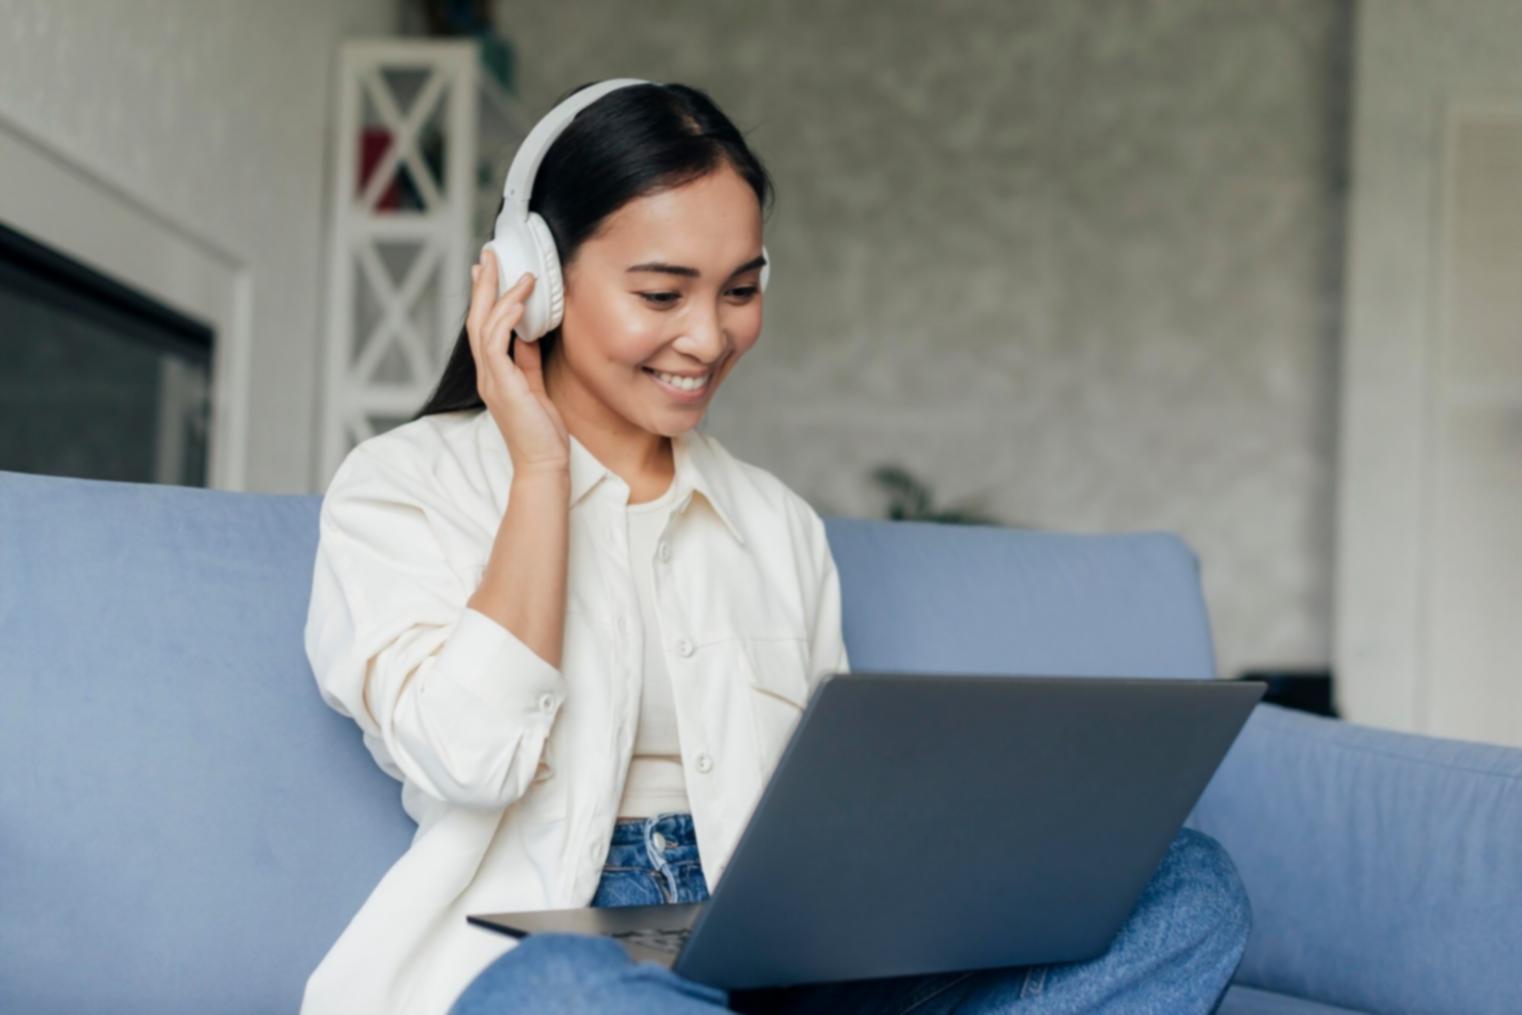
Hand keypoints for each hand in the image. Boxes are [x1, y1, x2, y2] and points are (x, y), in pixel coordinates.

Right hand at [468, 248, 570, 475]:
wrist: (543, 465)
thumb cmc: (542, 432)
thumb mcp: (535, 387)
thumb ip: (528, 360)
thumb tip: (528, 333)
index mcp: (494, 374)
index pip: (483, 327)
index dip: (485, 297)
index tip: (489, 271)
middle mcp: (487, 374)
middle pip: (477, 319)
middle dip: (484, 285)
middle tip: (490, 254)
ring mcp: (491, 380)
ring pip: (484, 326)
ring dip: (499, 294)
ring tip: (515, 271)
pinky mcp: (502, 385)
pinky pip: (497, 343)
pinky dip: (506, 318)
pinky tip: (519, 301)